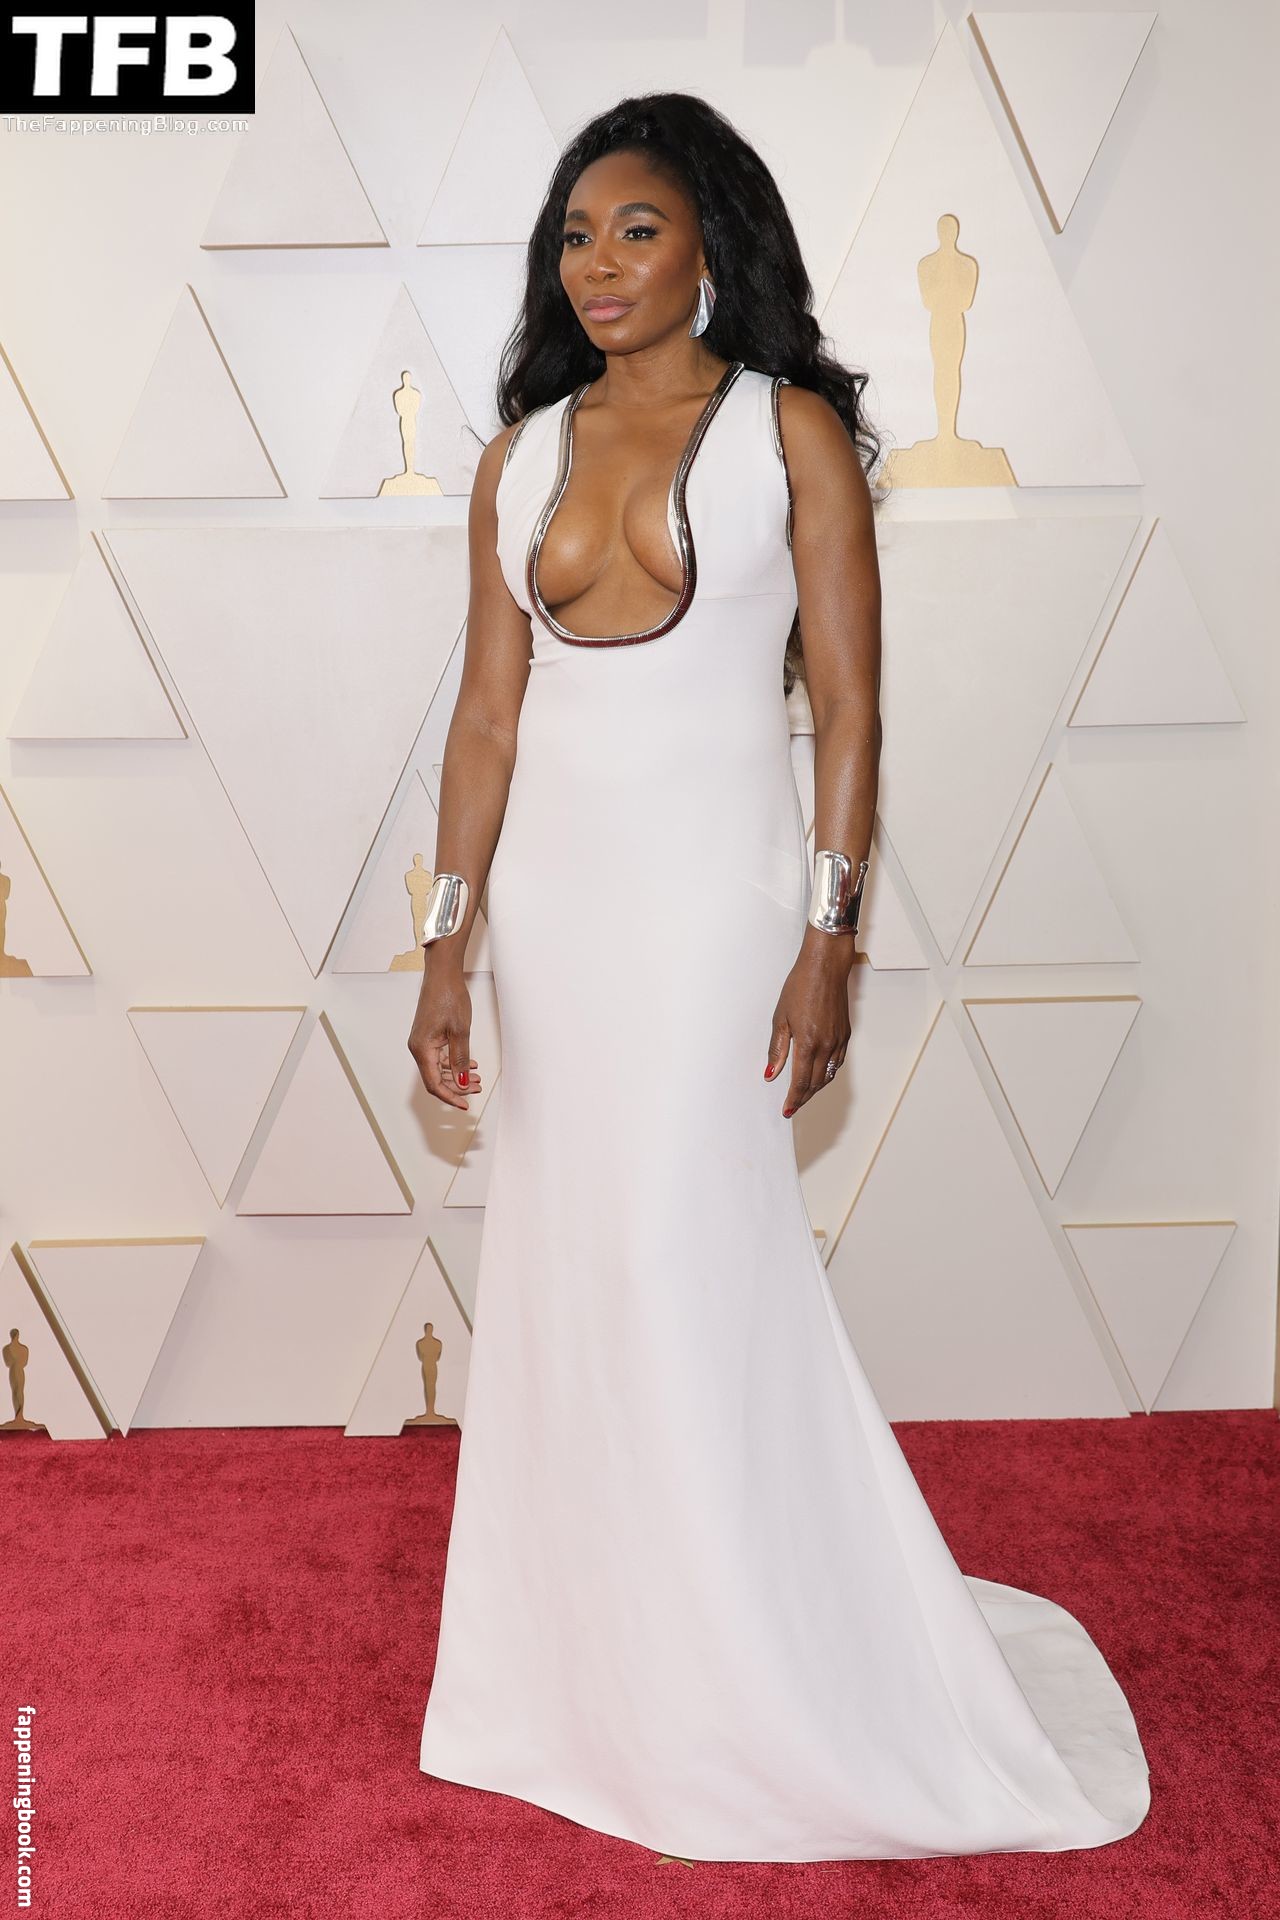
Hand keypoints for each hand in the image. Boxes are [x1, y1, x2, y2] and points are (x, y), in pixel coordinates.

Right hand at [407, 960, 481, 1110]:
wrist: (443, 974)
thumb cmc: (448, 997)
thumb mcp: (460, 1032)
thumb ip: (460, 1059)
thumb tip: (463, 1083)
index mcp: (422, 1049)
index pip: (434, 1084)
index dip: (450, 1097)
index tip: (465, 1105)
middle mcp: (418, 1047)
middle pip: (435, 1078)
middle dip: (457, 1086)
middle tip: (478, 1089)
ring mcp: (422, 1041)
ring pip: (438, 1068)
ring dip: (457, 1075)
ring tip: (477, 1078)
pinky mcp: (428, 1035)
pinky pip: (439, 1056)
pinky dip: (454, 1062)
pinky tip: (470, 1063)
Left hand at [764, 933, 852, 1117]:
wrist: (825, 967)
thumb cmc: (800, 987)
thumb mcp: (780, 1018)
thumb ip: (778, 1050)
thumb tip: (771, 1074)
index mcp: (808, 1043)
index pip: (801, 1082)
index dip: (793, 1099)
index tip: (786, 1110)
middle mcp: (827, 1045)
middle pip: (816, 1083)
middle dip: (803, 1098)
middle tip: (792, 1106)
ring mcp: (839, 1040)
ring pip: (828, 1075)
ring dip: (816, 1088)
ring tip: (803, 1094)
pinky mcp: (845, 1034)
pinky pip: (837, 1062)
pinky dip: (827, 1073)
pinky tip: (819, 1074)